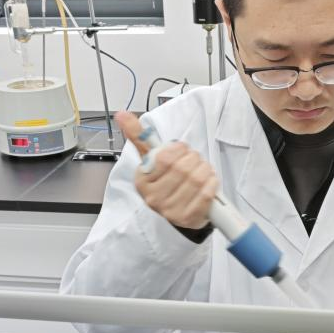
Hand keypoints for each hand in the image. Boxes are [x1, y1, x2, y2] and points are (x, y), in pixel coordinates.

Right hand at [116, 111, 218, 230]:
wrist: (178, 210)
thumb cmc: (165, 181)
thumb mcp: (150, 159)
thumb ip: (139, 136)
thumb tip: (121, 114)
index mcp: (142, 181)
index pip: (165, 157)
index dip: (179, 149)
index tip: (181, 150)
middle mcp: (154, 198)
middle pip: (182, 168)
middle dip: (194, 158)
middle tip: (194, 160)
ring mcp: (171, 211)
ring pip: (196, 179)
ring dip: (205, 169)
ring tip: (202, 170)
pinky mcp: (188, 219)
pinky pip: (206, 193)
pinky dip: (211, 183)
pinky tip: (208, 181)